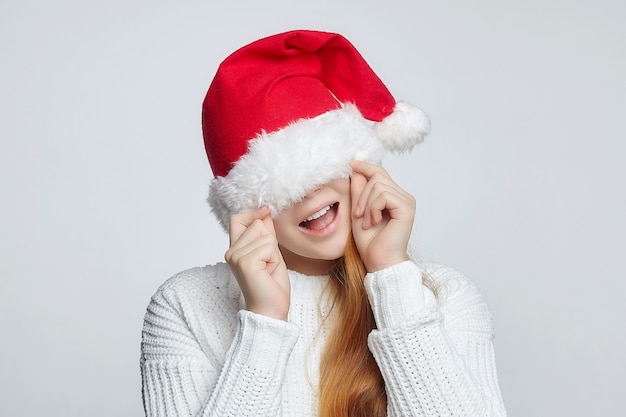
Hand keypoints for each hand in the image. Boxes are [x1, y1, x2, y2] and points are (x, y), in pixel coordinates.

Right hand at [224, 206, 289, 320]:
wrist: (271, 311)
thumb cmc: (271, 285)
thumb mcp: (271, 253)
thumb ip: (266, 234)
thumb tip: (265, 212)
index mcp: (235, 249)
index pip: (237, 218)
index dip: (254, 212)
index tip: (266, 210)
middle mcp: (231, 251)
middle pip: (255, 223)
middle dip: (270, 239)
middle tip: (269, 262)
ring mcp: (235, 256)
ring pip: (265, 235)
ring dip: (273, 252)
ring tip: (268, 269)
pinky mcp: (244, 262)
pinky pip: (268, 246)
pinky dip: (274, 258)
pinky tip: (268, 272)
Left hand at [350, 161, 414, 271]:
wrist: (379, 262)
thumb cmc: (370, 243)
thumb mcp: (358, 212)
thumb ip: (358, 192)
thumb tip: (355, 171)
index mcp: (394, 197)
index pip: (380, 173)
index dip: (365, 167)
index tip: (351, 164)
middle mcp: (403, 197)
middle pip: (377, 177)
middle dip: (362, 194)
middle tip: (358, 215)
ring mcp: (406, 202)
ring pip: (378, 185)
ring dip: (366, 204)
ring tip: (366, 222)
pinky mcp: (406, 208)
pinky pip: (383, 195)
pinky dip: (373, 208)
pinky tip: (372, 222)